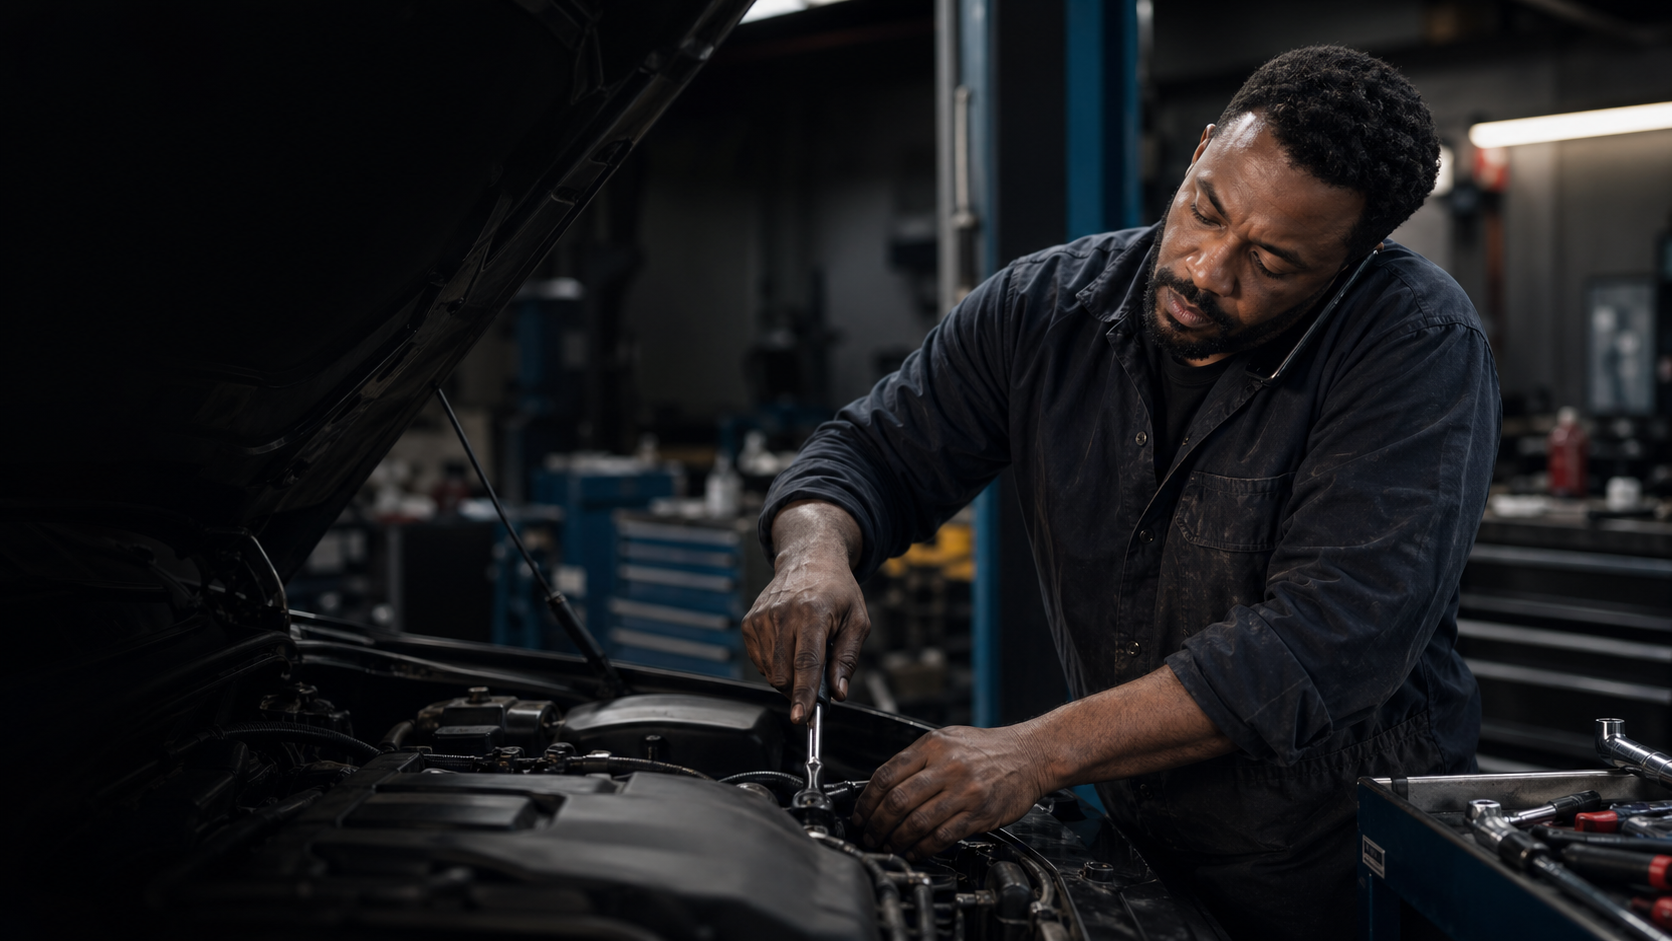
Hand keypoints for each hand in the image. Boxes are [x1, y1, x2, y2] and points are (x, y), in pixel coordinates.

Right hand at [741, 501, 867, 723]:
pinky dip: (776, 664)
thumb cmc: (837, 590)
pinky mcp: (749, 622)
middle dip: (800, 688)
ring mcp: (762, 618)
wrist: (809, 559)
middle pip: (784, 674)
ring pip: (771, 672)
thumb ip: (848, 659)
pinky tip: (789, 644)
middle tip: (817, 678)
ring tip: (804, 649)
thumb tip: (838, 693)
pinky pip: (760, 662)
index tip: (800, 718)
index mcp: (812, 612)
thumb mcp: (858, 621)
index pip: (806, 663)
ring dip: (789, 675)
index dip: (804, 695)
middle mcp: (783, 614)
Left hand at [852, 725, 1051, 859]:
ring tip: (888, 846)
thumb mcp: (948, 739)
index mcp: (933, 746)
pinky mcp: (978, 813)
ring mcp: (963, 791)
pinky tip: (913, 851)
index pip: (887, 775)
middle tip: (869, 835)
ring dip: (896, 839)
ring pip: (917, 822)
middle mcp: (947, 767)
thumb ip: (917, 760)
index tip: (860, 814)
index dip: (866, 801)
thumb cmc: (988, 749)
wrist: (1030, 755)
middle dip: (876, 824)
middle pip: (897, 801)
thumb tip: (884, 786)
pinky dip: (922, 848)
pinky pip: (941, 836)